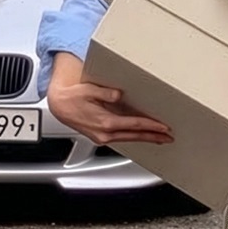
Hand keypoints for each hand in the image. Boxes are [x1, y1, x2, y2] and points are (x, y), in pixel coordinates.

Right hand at [46, 52, 171, 145]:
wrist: (59, 106)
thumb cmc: (72, 97)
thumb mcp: (88, 90)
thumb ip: (105, 92)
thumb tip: (118, 94)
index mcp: (105, 121)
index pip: (134, 124)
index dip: (151, 126)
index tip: (163, 127)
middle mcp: (105, 133)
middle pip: (135, 135)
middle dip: (153, 136)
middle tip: (168, 137)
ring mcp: (102, 138)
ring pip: (129, 138)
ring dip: (145, 138)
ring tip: (159, 138)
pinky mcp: (101, 138)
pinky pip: (122, 138)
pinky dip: (134, 137)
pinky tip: (141, 135)